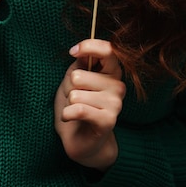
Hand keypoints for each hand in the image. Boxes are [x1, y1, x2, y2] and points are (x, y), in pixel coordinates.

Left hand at [54, 39, 125, 170]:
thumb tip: (80, 52)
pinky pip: (78, 109)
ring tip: (76, 109)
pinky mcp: (108, 120)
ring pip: (76, 94)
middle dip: (70, 87)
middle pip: (79, 75)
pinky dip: (67, 114)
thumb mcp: (73, 79)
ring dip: (69, 103)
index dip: (88, 46)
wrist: (80, 139)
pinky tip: (70, 118)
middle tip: (76, 98)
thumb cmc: (76, 104)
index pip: (107, 50)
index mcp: (112, 71)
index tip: (73, 52)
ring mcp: (115, 103)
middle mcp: (118, 86)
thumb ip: (80, 63)